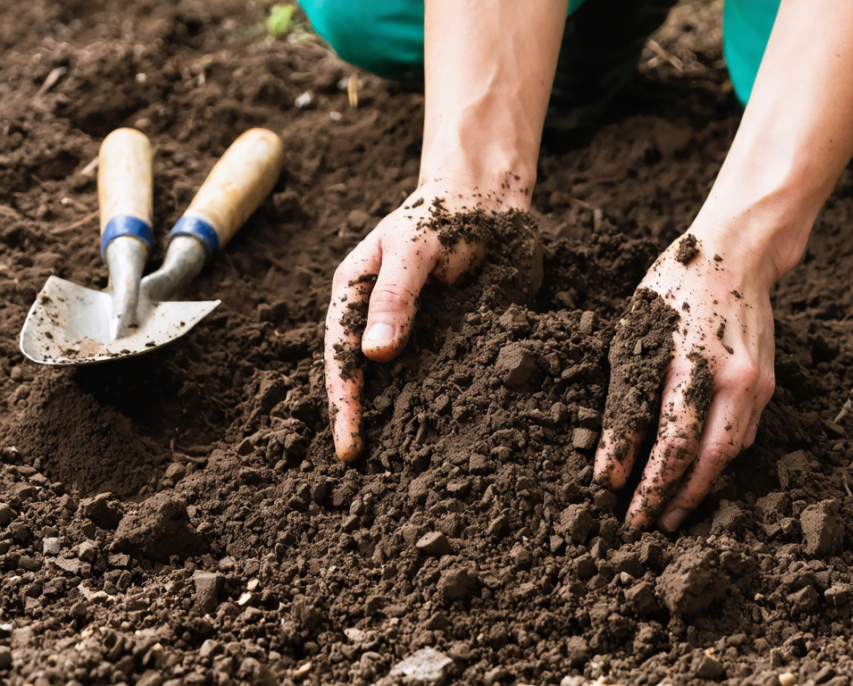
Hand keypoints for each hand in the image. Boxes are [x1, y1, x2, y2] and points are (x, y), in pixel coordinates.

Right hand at [323, 185, 520, 461]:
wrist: (489, 201)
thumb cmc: (442, 215)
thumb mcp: (414, 249)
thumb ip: (396, 297)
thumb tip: (376, 355)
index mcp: (354, 295)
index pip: (342, 357)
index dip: (344, 403)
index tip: (349, 444)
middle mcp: (378, 318)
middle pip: (365, 378)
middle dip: (363, 421)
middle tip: (367, 467)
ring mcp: (413, 331)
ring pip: (401, 383)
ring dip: (400, 420)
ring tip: (403, 465)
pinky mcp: (449, 337)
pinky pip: (441, 375)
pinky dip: (440, 403)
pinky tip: (446, 432)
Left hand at [594, 230, 776, 531]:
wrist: (736, 256)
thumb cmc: (675, 290)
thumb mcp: (634, 336)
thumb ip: (624, 400)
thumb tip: (610, 462)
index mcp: (694, 365)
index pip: (668, 443)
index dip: (643, 481)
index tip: (616, 503)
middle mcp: (733, 381)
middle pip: (704, 462)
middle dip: (672, 499)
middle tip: (644, 527)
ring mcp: (756, 386)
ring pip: (727, 456)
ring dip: (697, 489)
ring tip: (668, 512)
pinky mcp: (767, 387)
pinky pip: (741, 437)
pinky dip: (717, 463)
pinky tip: (695, 475)